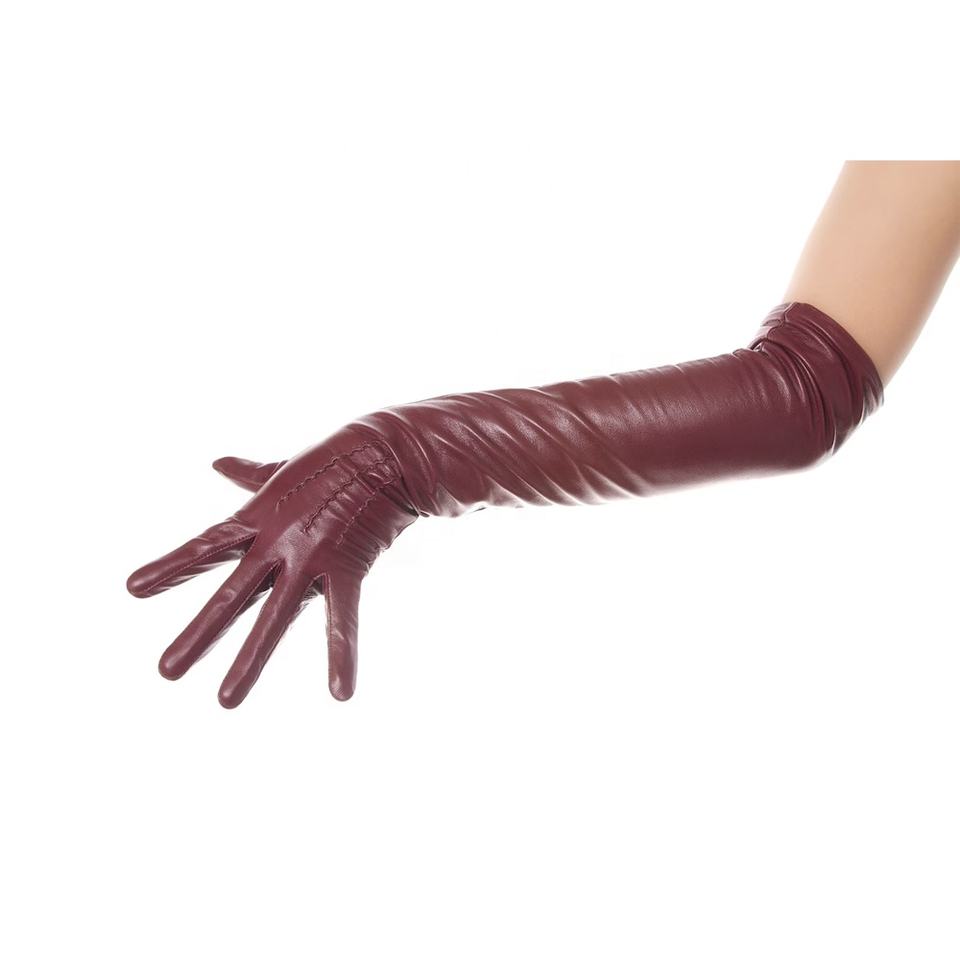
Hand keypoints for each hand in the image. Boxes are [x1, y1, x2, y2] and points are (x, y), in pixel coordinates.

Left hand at [126, 425, 417, 706]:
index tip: (133, 589)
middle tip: (165, 673)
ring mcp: (310, 558)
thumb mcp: (282, 470)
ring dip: (250, 661)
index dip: (170, 568)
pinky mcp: (346, 568)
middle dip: (199, 634)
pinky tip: (340, 693)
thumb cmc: (334, 460)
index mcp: (258, 519)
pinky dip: (342, 654)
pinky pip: (343, 617)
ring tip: (226, 703)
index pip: (205, 547)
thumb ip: (249, 475)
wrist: (385, 453)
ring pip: (275, 618)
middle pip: (231, 596)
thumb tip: (218, 462)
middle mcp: (277, 543)